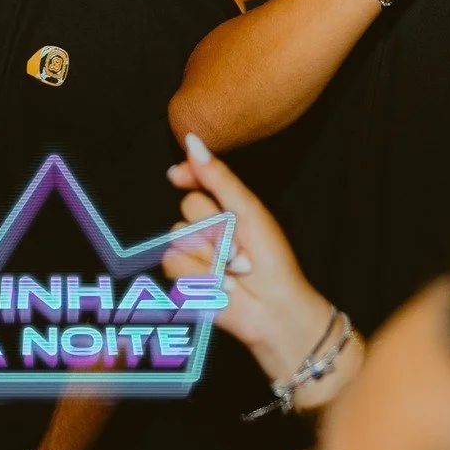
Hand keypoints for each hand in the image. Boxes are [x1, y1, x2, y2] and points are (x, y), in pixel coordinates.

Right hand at [162, 136, 334, 391]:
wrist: (274, 308)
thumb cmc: (271, 259)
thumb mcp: (248, 211)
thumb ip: (218, 177)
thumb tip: (191, 141)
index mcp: (226, 203)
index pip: (195, 176)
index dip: (186, 173)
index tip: (178, 175)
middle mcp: (208, 224)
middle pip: (189, 205)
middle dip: (215, 225)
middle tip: (239, 245)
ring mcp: (195, 251)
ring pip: (179, 235)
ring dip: (210, 255)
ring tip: (234, 269)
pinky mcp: (185, 277)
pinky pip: (174, 262)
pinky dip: (200, 275)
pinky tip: (219, 285)